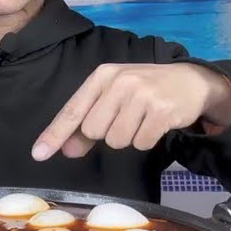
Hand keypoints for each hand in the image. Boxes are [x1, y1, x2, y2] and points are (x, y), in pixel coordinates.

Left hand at [32, 63, 230, 160]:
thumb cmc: (147, 89)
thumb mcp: (115, 98)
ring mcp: (142, 95)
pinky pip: (141, 143)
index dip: (55, 134)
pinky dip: (147, 140)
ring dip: (129, 138)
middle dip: (108, 133)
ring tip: (143, 120)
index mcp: (103, 76)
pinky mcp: (161, 111)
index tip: (39, 154)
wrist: (191, 81)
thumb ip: (89, 122)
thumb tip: (68, 149)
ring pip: (117, 140)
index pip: (73, 110)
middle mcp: (121, 82)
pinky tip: (156, 124)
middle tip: (127, 119)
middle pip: (94, 130)